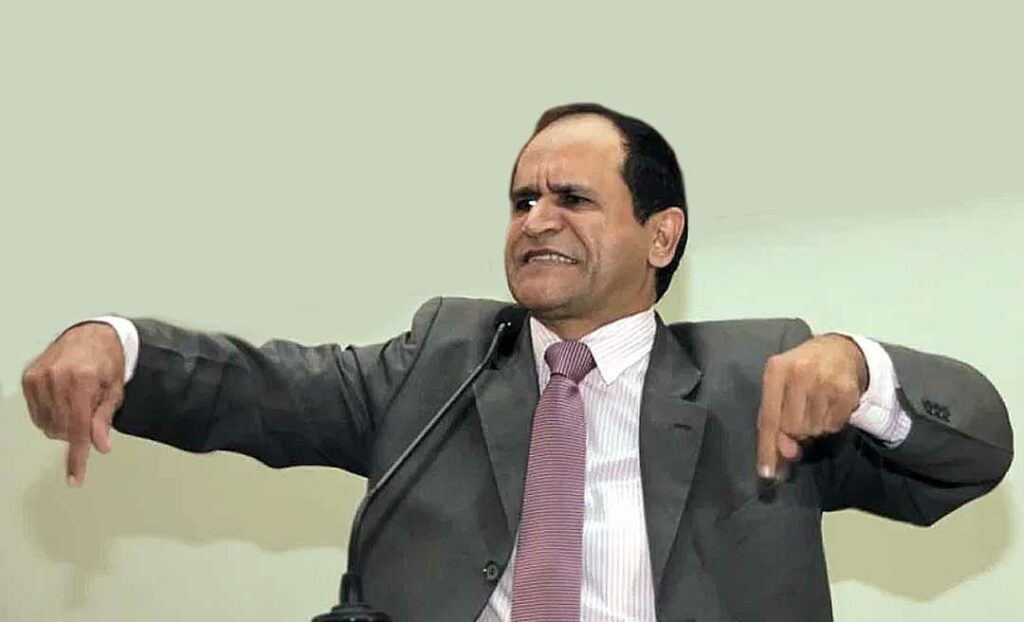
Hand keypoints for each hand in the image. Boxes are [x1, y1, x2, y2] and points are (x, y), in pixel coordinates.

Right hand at [21, 322, 125, 486]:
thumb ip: (104, 419)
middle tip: (91, 414)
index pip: (78, 429)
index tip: (75, 478)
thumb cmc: (107, 359)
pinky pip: (37, 414)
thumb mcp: (115, 390)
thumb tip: (100, 445)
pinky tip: (63, 402)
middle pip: (62, 430)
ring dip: (64, 424)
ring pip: (47, 426)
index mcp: (80, 380)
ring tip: (78, 403)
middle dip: (78, 432)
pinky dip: (51, 416)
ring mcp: (39, 378)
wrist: (92, 334)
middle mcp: (56, 378)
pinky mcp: (29, 379)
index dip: (77, 457)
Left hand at [756, 333, 867, 479]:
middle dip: (795, 431)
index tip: (766, 474)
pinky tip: (830, 405)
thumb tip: (786, 454)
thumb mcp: (780, 388)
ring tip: (816, 405)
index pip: (770, 417)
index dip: (767, 448)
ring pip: (814, 430)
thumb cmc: (801, 372)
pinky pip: (833, 426)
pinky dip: (830, 423)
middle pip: (792, 428)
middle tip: (801, 414)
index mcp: (776, 370)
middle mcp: (800, 372)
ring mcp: (826, 380)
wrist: (839, 350)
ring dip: (814, 427)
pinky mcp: (847, 390)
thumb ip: (776, 420)